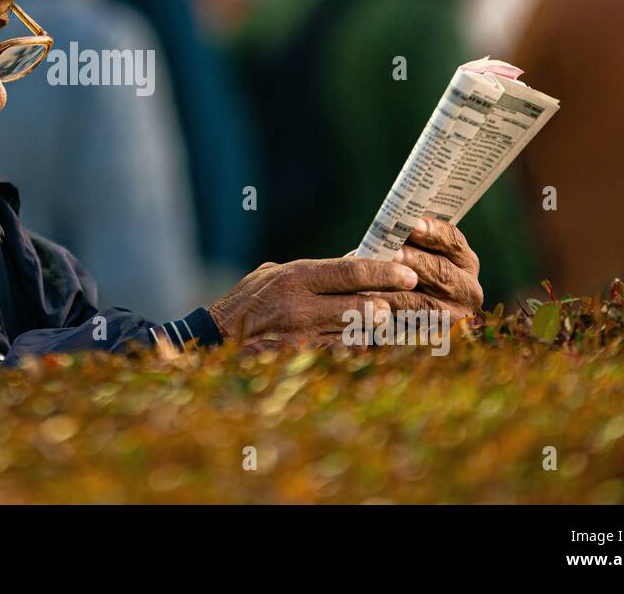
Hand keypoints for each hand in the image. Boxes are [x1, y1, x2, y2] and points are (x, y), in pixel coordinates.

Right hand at [208, 256, 418, 351]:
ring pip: (358, 332)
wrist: (216, 340)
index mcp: (294, 277)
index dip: (384, 272)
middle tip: (404, 299)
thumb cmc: (246, 302)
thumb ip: (310, 271)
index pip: (350, 271)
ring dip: (377, 327)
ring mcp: (303, 337)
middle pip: (363, 305)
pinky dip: (358, 346)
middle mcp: (301, 306)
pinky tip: (369, 341)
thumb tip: (349, 262)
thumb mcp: (272, 274)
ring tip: (391, 319)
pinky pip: (343, 352)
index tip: (408, 273)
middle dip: (389, 303)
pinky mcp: (303, 360)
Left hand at [367, 217, 482, 319]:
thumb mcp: (417, 253)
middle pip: (441, 272)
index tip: (412, 224)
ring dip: (398, 291)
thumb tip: (390, 226)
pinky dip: (389, 313)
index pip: (453, 241)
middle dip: (415, 261)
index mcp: (466, 261)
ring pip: (426, 303)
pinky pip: (409, 325)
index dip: (433, 232)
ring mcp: (454, 316)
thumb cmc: (407, 270)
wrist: (406, 313)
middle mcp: (468, 290)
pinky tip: (370, 303)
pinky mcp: (433, 335)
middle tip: (393, 253)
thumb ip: (409, 242)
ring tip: (377, 280)